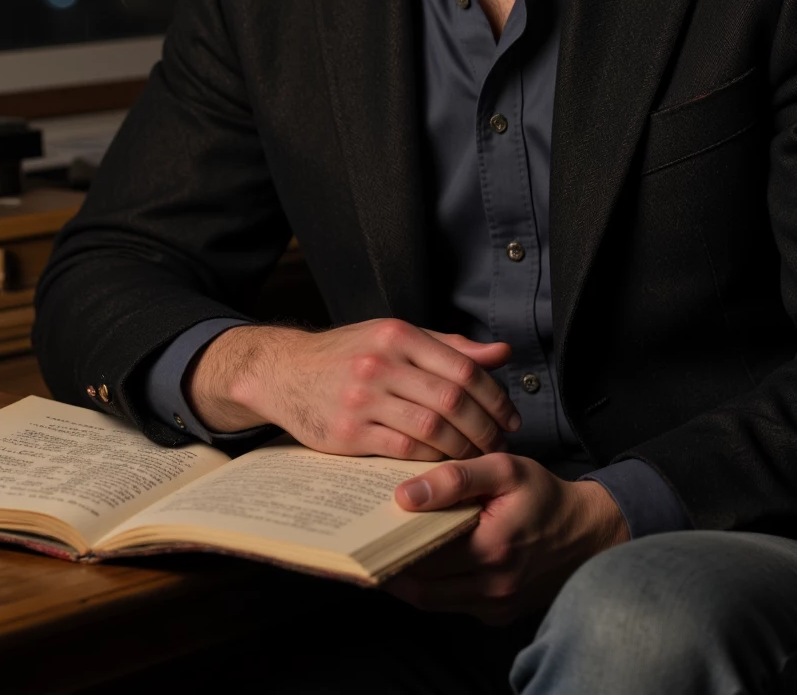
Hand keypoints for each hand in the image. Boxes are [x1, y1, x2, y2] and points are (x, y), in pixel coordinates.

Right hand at [184, 319, 521, 460]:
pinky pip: (402, 449)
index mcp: (398, 334)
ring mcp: (362, 398)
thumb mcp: (396, 337)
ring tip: (476, 457)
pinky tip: (442, 463)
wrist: (285, 372)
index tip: (511, 418)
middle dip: (484, 427)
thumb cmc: (349, 354)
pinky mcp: (347, 432)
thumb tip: (502, 353)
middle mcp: (381, 362)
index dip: (494, 397)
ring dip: (462, 447)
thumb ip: (449, 347)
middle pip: (452, 399)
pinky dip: (430, 459)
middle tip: (499, 444)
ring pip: (431, 427)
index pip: (463, 367)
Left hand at [385, 454, 629, 624]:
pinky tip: (420, 562)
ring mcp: (494, 606)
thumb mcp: (505, 470)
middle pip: (422, 585)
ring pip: (432, 601)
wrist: (588, 532)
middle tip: (365, 543)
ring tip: (384, 552)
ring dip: (407, 580)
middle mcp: (492, 587)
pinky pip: (452, 604)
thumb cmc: (544, 495)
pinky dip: (432, 587)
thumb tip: (405, 495)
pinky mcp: (497, 613)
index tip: (365, 530)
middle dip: (391, 565)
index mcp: (491, 549)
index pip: (422, 554)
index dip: (390, 544)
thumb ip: (456, 477)